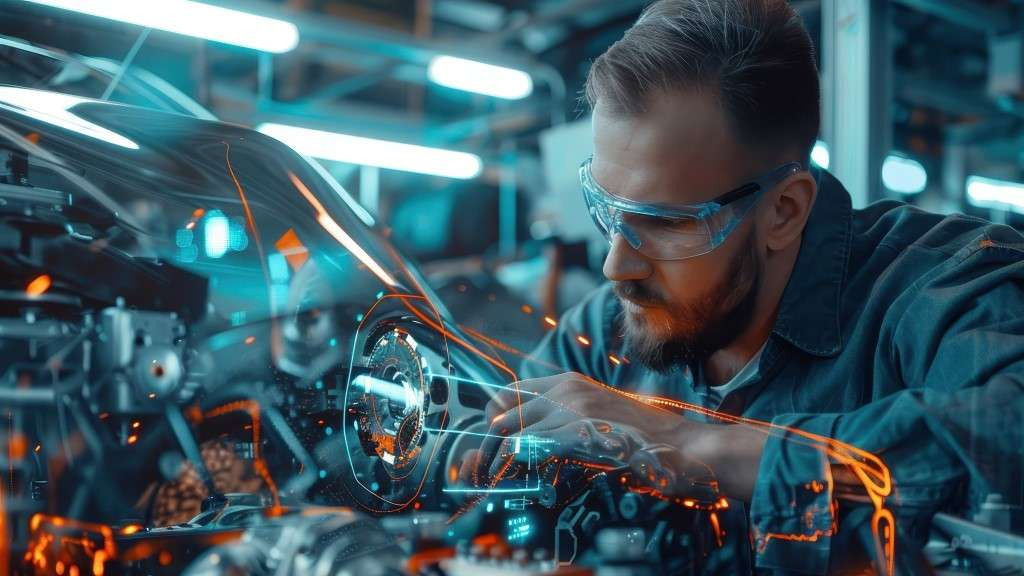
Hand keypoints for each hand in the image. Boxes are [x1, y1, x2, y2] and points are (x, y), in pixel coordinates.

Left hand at [458, 372, 721, 496]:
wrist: (686, 446)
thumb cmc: (648, 437)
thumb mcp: (603, 414)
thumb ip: (571, 415)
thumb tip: (537, 432)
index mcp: (572, 382)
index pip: (514, 389)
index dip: (498, 411)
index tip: (493, 433)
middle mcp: (568, 389)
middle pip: (506, 406)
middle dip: (492, 433)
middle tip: (488, 459)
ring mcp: (573, 409)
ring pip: (513, 426)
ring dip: (501, 452)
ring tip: (499, 474)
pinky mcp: (579, 433)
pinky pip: (531, 444)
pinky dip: (522, 460)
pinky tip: (526, 473)